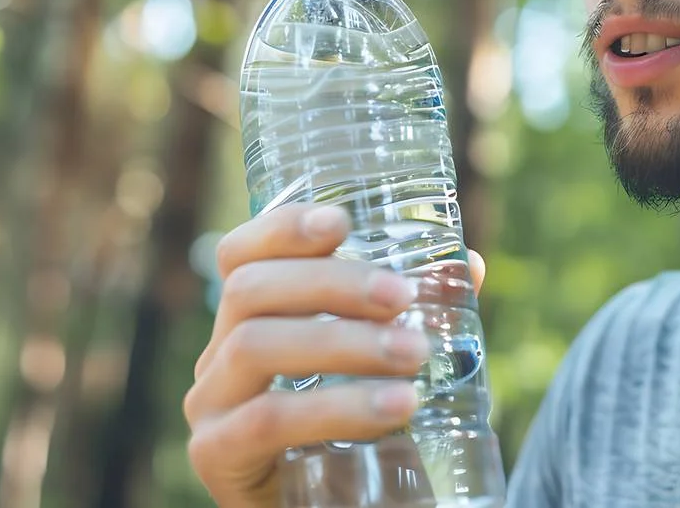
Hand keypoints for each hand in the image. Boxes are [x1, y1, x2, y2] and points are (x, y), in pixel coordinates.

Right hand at [183, 202, 486, 506]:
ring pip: (256, 346)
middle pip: (250, 290)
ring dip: (343, 342)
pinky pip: (267, 420)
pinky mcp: (216, 458)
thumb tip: (471, 265)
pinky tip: (395, 408)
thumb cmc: (357, 438)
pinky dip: (336, 407)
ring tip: (416, 357)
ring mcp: (209, 407)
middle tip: (404, 298)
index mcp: (248, 323)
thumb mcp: (380, 372)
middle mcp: (215, 356)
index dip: (282, 228)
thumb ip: (415, 319)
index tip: (342, 221)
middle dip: (333, 283)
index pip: (240, 256)